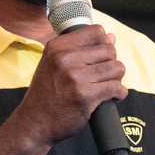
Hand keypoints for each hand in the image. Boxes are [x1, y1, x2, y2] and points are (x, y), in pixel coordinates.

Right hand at [14, 25, 126, 146]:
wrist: (34, 123)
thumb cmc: (46, 95)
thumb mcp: (55, 65)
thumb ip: (81, 50)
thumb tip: (111, 37)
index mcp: (58, 46)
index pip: (96, 31)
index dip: (105, 44)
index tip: (101, 57)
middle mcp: (66, 58)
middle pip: (109, 50)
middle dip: (112, 63)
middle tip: (104, 76)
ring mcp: (76, 77)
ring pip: (116, 68)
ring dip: (116, 79)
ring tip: (107, 86)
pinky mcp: (85, 95)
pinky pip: (116, 88)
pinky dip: (119, 93)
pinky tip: (112, 97)